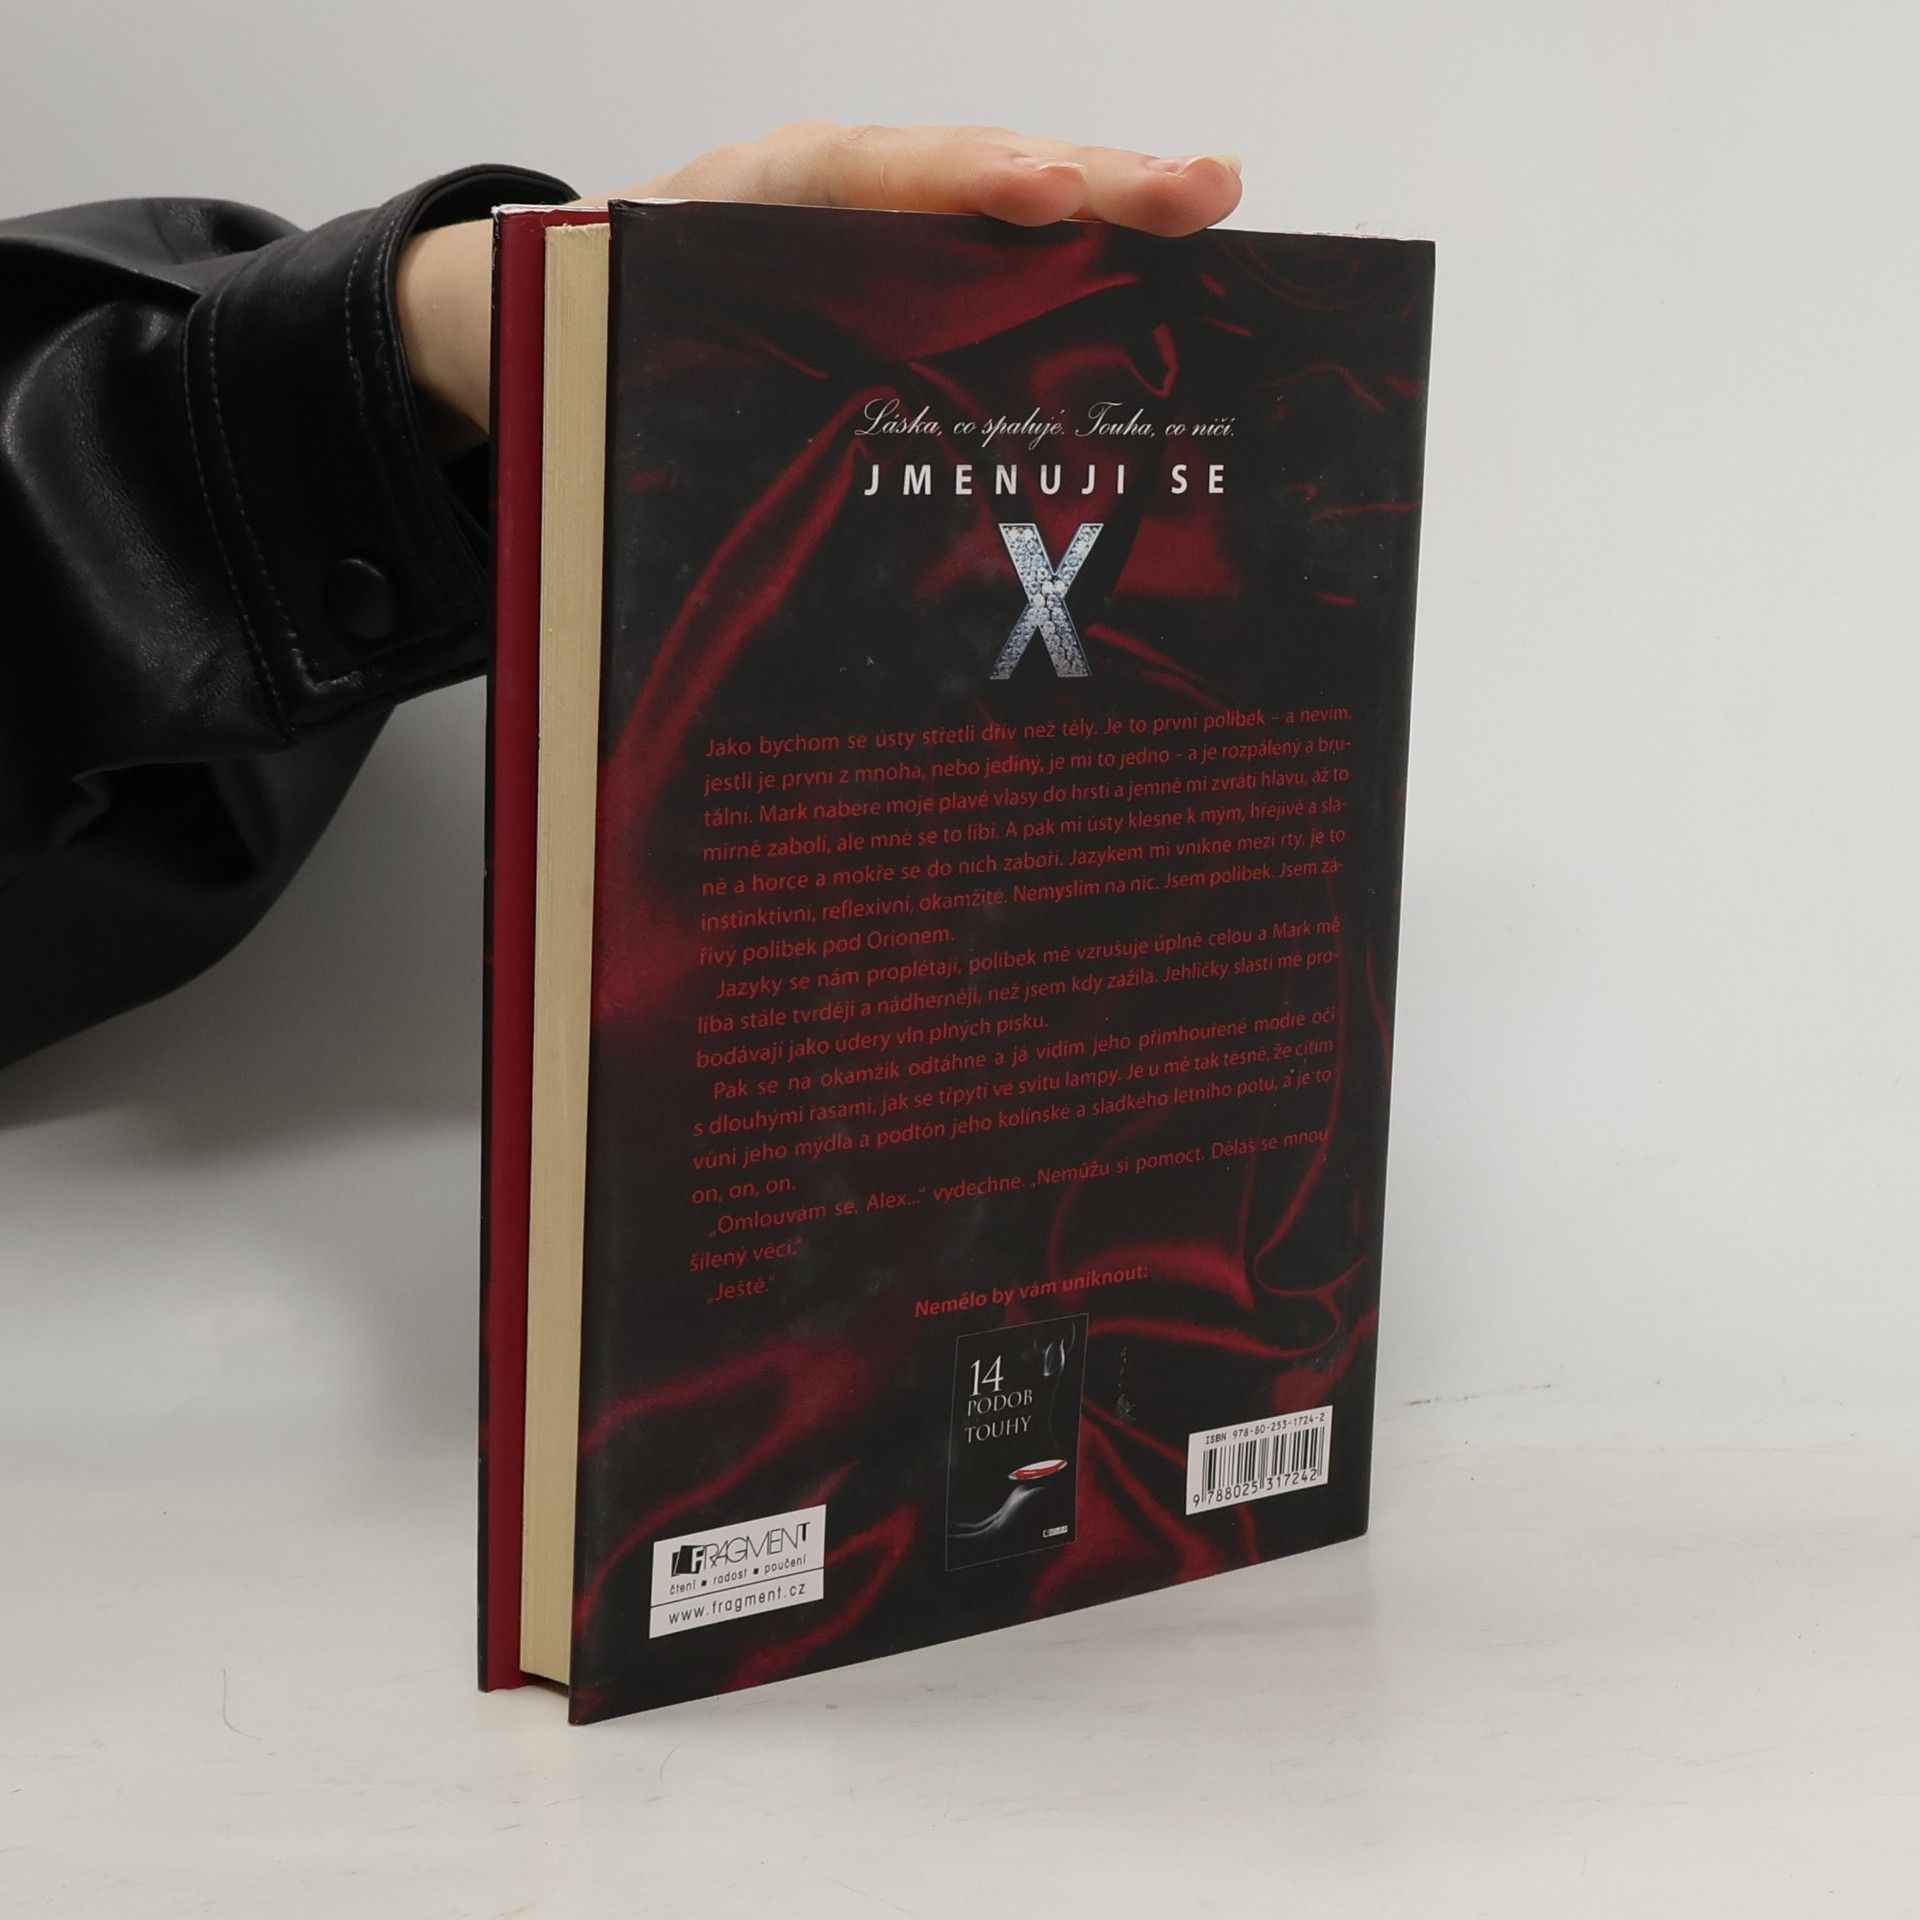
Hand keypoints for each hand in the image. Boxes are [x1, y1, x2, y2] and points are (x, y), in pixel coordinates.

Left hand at [397, 124, 1242, 451]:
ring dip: (1110, 204)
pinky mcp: (912, 269)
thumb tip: (711, 503)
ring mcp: (885, 223)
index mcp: (761, 199)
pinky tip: (1163, 267)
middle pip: (972, 168)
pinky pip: (1002, 250)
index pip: (874, 172)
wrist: (574, 309)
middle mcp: (840, 193)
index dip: (962, 184)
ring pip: (1002, 198)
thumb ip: (656, 362)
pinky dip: (1085, 251)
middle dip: (1087, 176)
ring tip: (1207, 201)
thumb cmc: (608, 325)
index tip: (1044, 194)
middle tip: (1196, 188)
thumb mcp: (616, 339)